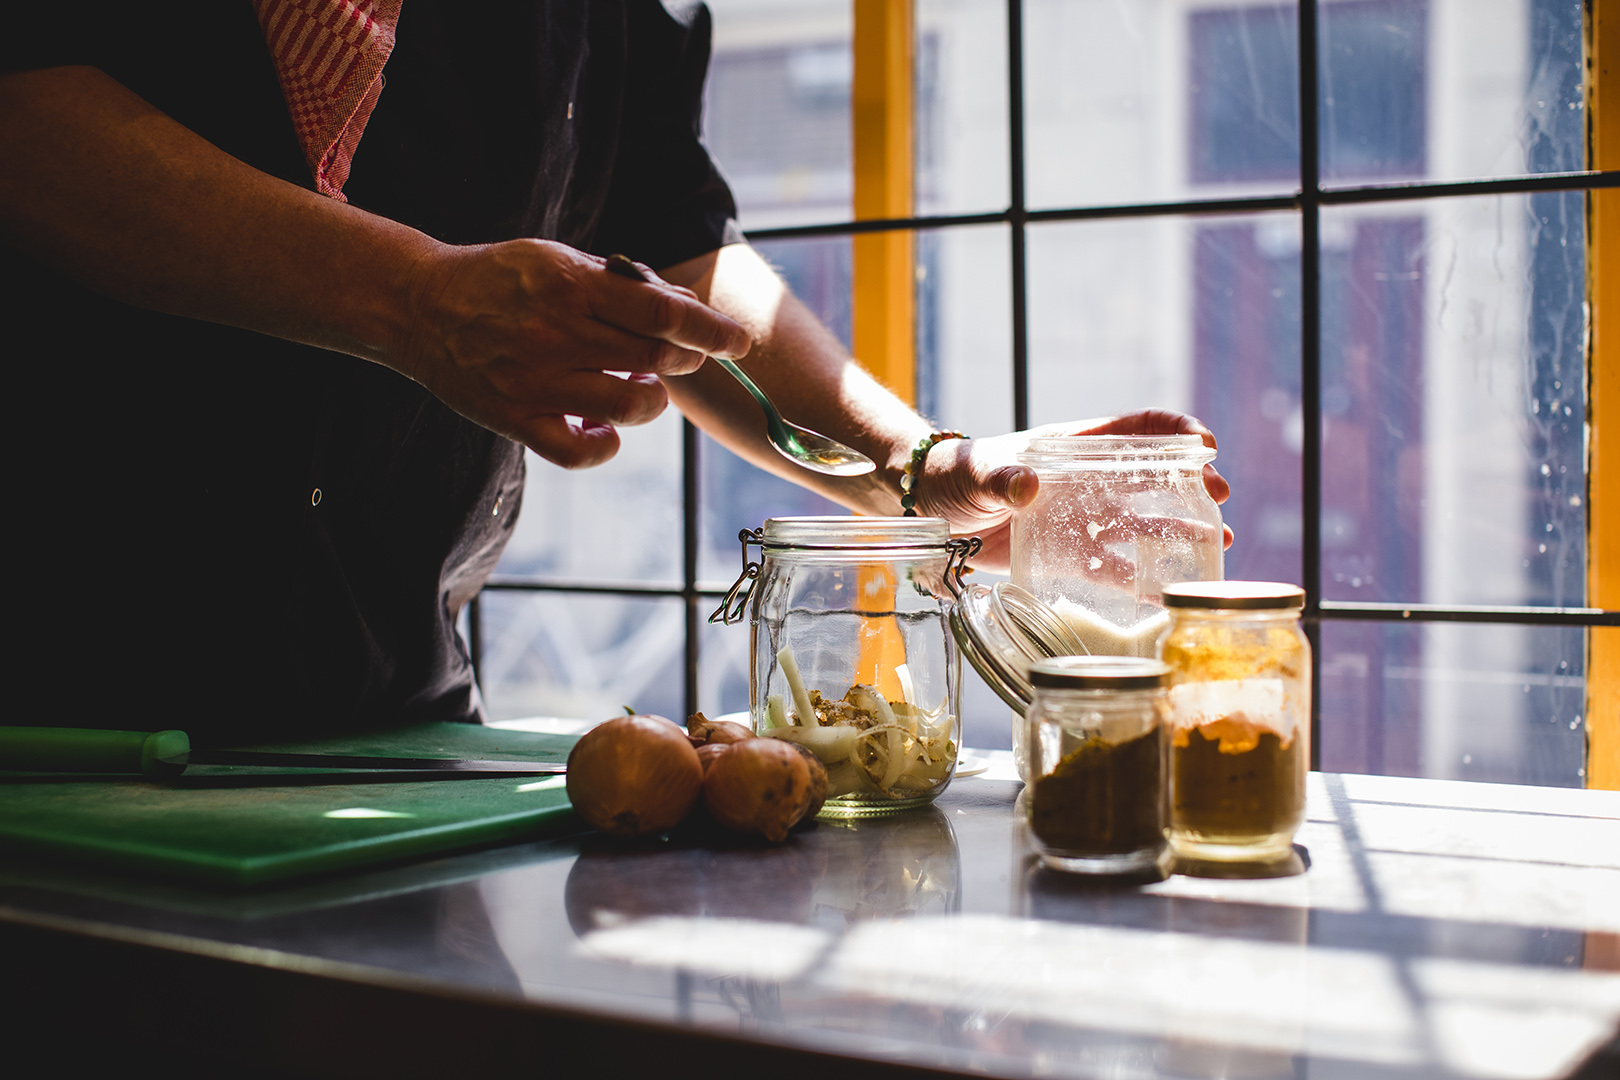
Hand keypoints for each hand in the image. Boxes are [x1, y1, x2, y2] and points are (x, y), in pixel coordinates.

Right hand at [398, 241, 751, 467]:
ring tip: (638, 384)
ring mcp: (535, 382)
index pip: (663, 314)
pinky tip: (604, 428)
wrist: (419, 306)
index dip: (712, 329)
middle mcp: (556, 335)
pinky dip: (605, 446)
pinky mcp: (515, 420)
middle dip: (686, 360)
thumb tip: (687, 306)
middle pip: (656, 359)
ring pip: (630, 408)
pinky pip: (579, 452)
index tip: (741, 341)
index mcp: (572, 287)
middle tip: (680, 355)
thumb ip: (623, 285)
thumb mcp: (560, 260)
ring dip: (652, 400)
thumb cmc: (502, 280)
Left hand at [913, 410, 1233, 571]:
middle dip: (1191, 483)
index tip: (1206, 444)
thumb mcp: (975, 473)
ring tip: (1218, 544)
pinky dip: (1138, 578)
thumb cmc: (952, 475)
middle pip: (1150, 475)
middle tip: (1222, 497)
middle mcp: (1083, 480)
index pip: (1133, 428)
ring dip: (1178, 531)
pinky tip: (1166, 591)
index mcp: (1070, 447)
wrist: (924, 510)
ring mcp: (1077, 516)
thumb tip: (1027, 487)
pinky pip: (1109, 566)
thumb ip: (1000, 478)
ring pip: (1139, 522)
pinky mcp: (1064, 552)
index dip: (1173, 430)